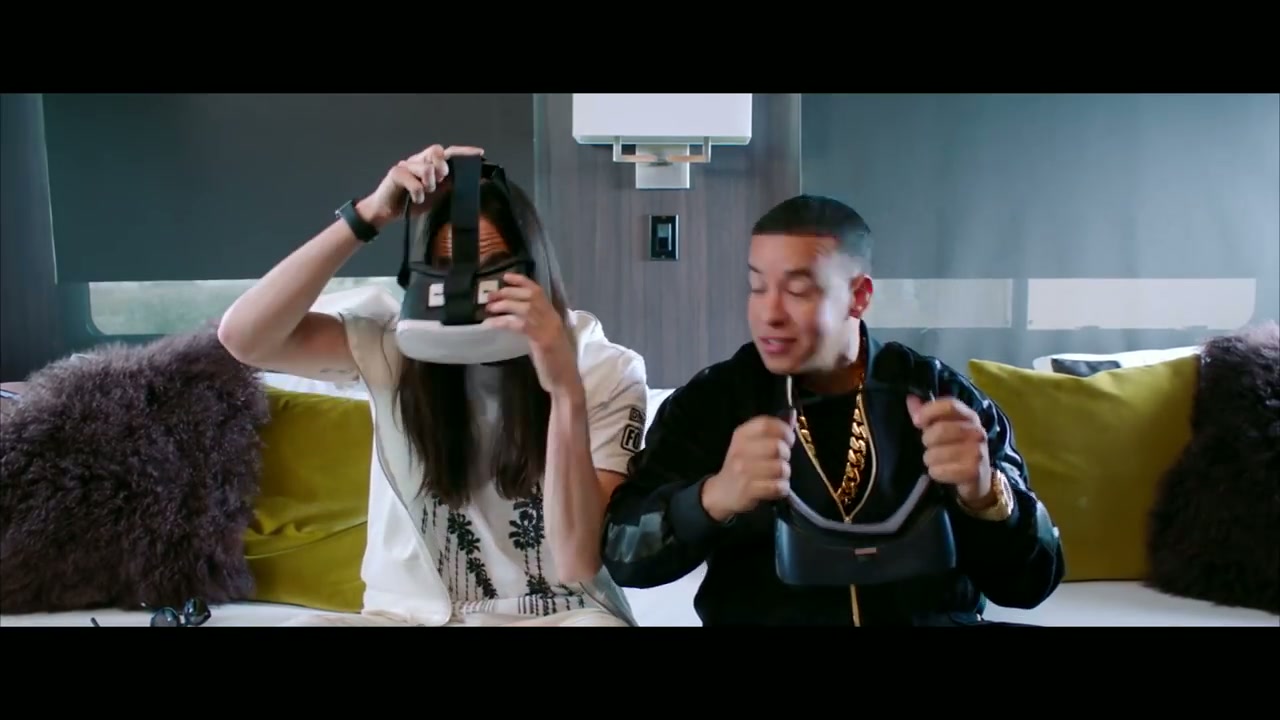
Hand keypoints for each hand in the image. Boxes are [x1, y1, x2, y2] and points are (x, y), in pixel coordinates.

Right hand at [355, 144, 485, 227]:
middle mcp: (418, 160)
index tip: (479, 153)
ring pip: (426, 168)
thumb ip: (449, 187)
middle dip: (442, 167)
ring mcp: (406, 165)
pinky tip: (414, 199)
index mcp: (429, 164)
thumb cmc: (411, 203)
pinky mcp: (396, 173)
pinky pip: (414, 181)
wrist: (386, 212)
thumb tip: (470, 181)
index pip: (448, 153)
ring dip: (429, 185)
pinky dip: (417, 193)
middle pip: (436, 151)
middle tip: (440, 181)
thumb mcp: (436, 197)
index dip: (463, 152)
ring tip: (425, 194)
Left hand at [484, 273, 579, 395]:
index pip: (539, 291)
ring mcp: (549, 328)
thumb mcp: (544, 340)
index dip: (522, 281)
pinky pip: (520, 324)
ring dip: (504, 304)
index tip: (506, 276)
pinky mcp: (543, 340)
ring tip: (489, 308)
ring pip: (525, 307)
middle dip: (508, 292)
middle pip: (530, 296)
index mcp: (553, 317)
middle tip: (490, 295)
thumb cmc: (554, 364)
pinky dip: (503, 322)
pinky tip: (490, 324)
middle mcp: (552, 318)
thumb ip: (534, 328)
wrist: (565, 382)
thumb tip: (513, 319)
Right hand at [702, 415, 794, 522]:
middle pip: (776, 446)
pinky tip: (776, 487)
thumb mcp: (750, 443)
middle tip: (781, 459)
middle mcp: (740, 450)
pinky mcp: (748, 490)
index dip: (783, 430)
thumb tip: (792, 415)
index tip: (788, 439)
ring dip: (785, 473)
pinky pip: (777, 487)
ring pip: (780, 467)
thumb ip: (772, 429)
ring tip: (778, 475)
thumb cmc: (741, 464)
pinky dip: (782, 488)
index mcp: (741, 434)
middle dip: (786, 454)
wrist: (721, 492)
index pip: (766, 424)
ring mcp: (743, 471)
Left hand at [907, 395, 992, 505]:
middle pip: (940, 429)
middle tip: (930, 446)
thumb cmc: (955, 448)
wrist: (978, 477)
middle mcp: (977, 432)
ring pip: (936, 453)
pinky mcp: (974, 472)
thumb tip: (910, 398)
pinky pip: (940, 470)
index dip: (929, 411)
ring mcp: (977, 452)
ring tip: (936, 460)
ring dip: (930, 459)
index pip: (950, 405)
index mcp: (969, 417)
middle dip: (927, 440)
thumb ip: (927, 413)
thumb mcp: (942, 427)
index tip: (917, 421)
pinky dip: (936, 472)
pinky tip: (941, 471)